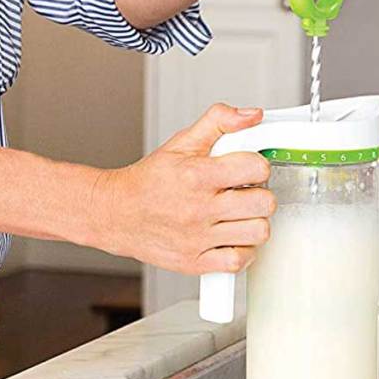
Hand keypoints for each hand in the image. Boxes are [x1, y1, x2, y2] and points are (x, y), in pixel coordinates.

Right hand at [94, 104, 276, 274]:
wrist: (115, 213)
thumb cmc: (149, 181)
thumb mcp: (181, 142)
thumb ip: (219, 122)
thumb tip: (251, 116)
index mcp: (198, 175)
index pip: (255, 168)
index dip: (258, 165)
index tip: (249, 169)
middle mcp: (199, 208)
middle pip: (263, 203)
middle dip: (260, 195)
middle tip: (247, 193)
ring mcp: (198, 238)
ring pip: (257, 233)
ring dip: (254, 223)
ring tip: (240, 216)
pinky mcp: (195, 262)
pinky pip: (238, 262)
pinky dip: (242, 251)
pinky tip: (232, 238)